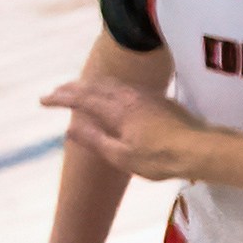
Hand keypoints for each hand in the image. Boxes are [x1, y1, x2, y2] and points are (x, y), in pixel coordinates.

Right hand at [44, 74, 207, 181]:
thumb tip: (70, 129)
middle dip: (71, 88)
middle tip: (55, 93)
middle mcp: (127, 95)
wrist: (199, 149)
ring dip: (89, 86)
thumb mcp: (122, 156)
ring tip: (78, 91)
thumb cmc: (160, 158)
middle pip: (92, 86)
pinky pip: (123, 87)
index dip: (59, 98)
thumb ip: (94, 140)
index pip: (80, 98)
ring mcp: (143, 94)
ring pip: (109, 84)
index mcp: (115, 109)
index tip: (43, 101)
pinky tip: (111, 96)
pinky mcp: (157, 98)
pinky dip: (107, 88)